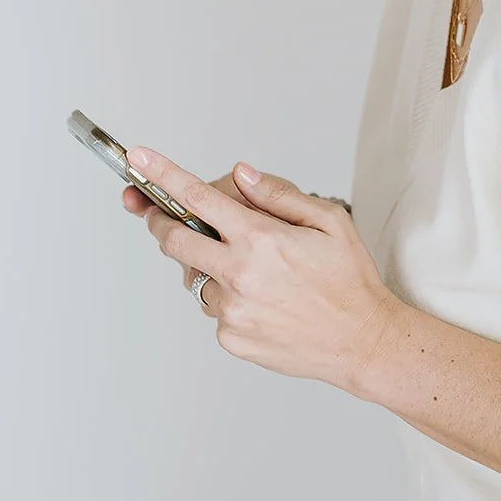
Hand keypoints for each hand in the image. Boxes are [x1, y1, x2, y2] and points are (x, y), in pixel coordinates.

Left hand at [123, 148, 394, 395]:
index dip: (162, 175)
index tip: (138, 159)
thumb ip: (279, 195)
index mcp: (261, 239)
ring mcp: (231, 311)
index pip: (198, 198)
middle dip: (163, 221)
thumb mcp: (330, 222)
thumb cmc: (351, 280)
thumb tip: (240, 175)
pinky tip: (263, 299)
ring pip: (194, 276)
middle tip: (168, 215)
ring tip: (254, 271)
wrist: (362, 341)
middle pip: (174, 239)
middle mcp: (239, 275)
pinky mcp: (231, 338)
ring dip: (208, 264)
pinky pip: (213, 308)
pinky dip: (227, 297)